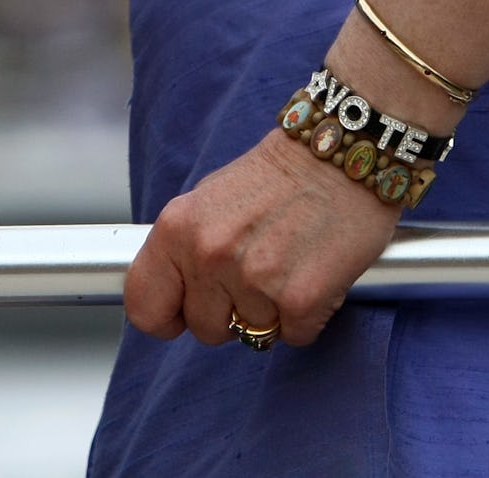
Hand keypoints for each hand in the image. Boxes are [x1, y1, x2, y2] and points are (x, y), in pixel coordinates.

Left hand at [124, 129, 401, 346]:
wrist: (343, 153)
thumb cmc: (282, 175)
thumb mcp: (210, 200)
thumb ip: (186, 249)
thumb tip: (178, 295)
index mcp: (179, 228)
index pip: (144, 306)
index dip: (168, 316)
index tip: (183, 314)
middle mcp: (211, 255)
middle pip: (206, 329)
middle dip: (232, 311)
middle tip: (258, 272)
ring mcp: (256, 279)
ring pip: (253, 335)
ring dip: (274, 311)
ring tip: (291, 264)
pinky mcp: (302, 298)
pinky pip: (295, 334)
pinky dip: (308, 314)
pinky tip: (314, 274)